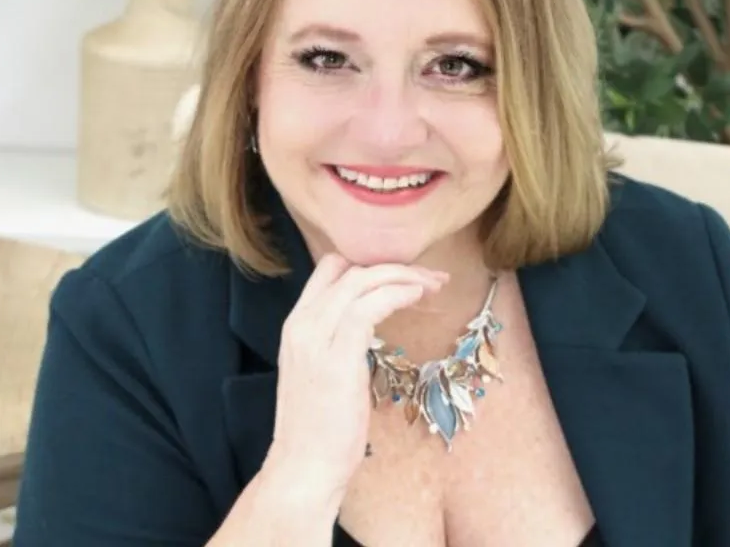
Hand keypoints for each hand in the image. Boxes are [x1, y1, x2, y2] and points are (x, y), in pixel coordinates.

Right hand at [263, 254, 447, 510]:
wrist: (303, 467)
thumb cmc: (319, 426)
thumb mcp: (320, 368)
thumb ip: (335, 338)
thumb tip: (367, 321)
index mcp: (297, 323)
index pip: (330, 269)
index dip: (368, 262)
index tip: (403, 273)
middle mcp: (302, 322)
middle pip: (349, 267)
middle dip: (394, 265)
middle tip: (430, 277)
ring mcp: (316, 336)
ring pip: (361, 281)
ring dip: (403, 276)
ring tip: (432, 285)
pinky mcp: (337, 355)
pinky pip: (369, 307)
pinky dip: (397, 293)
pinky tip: (417, 296)